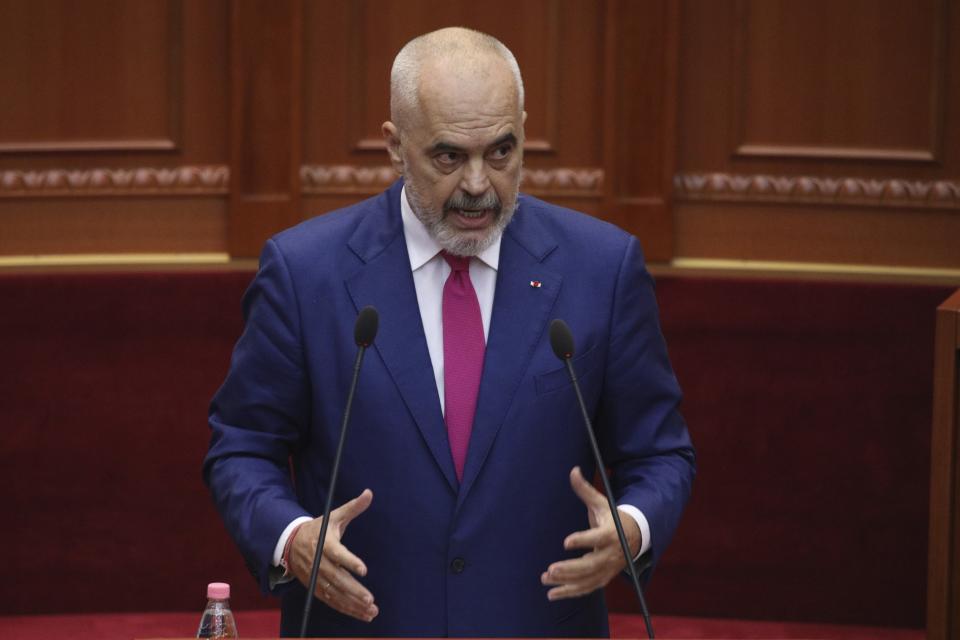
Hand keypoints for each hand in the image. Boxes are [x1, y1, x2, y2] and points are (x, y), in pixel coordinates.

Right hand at [288, 489, 377, 621]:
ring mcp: (315, 577)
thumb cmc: (318, 529)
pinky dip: (346, 608)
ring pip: (334, 593)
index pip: (337, 554)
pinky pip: (331, 601)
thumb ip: (353, 507)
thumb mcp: (334, 516)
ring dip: (352, 604)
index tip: (364, 570)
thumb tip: (369, 492)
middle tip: (370, 599)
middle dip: (353, 590)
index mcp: (323, 543)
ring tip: (371, 610)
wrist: (290, 544)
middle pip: (336, 578)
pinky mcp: (315, 588)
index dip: (350, 562)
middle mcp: (318, 562)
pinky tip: (362, 614)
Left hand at [541, 467, 640, 600]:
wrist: (633, 537)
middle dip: (570, 569)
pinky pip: (586, 588)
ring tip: (546, 578)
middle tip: (551, 569)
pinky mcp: (603, 578)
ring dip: (566, 582)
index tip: (566, 541)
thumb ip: (585, 490)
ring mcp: (608, 569)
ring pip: (587, 580)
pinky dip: (569, 592)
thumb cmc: (612, 518)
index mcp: (611, 533)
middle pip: (591, 565)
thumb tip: (573, 470)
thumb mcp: (601, 503)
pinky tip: (552, 593)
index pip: (598, 538)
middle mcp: (611, 554)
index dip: (583, 540)